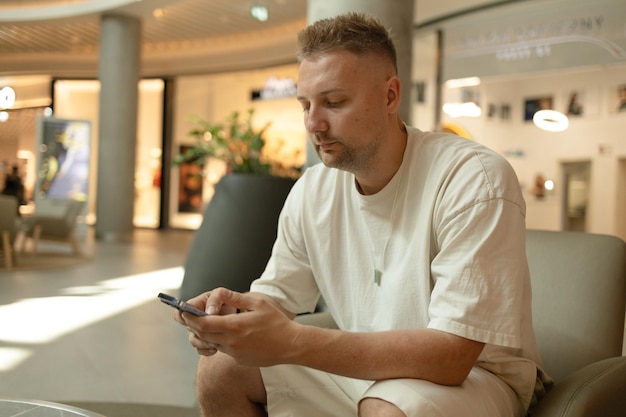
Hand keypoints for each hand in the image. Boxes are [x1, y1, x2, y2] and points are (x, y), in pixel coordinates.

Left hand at [176, 288, 298, 365]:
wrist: (291, 345)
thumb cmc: (277, 322)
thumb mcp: (258, 304)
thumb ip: (236, 298)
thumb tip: (219, 291)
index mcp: (234, 326)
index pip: (203, 324)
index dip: (190, 318)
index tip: (183, 312)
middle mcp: (231, 342)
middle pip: (203, 335)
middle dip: (194, 326)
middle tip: (190, 317)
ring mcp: (235, 353)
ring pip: (213, 343)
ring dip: (208, 334)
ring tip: (210, 323)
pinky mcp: (240, 360)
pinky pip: (225, 350)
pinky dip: (221, 342)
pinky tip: (231, 334)